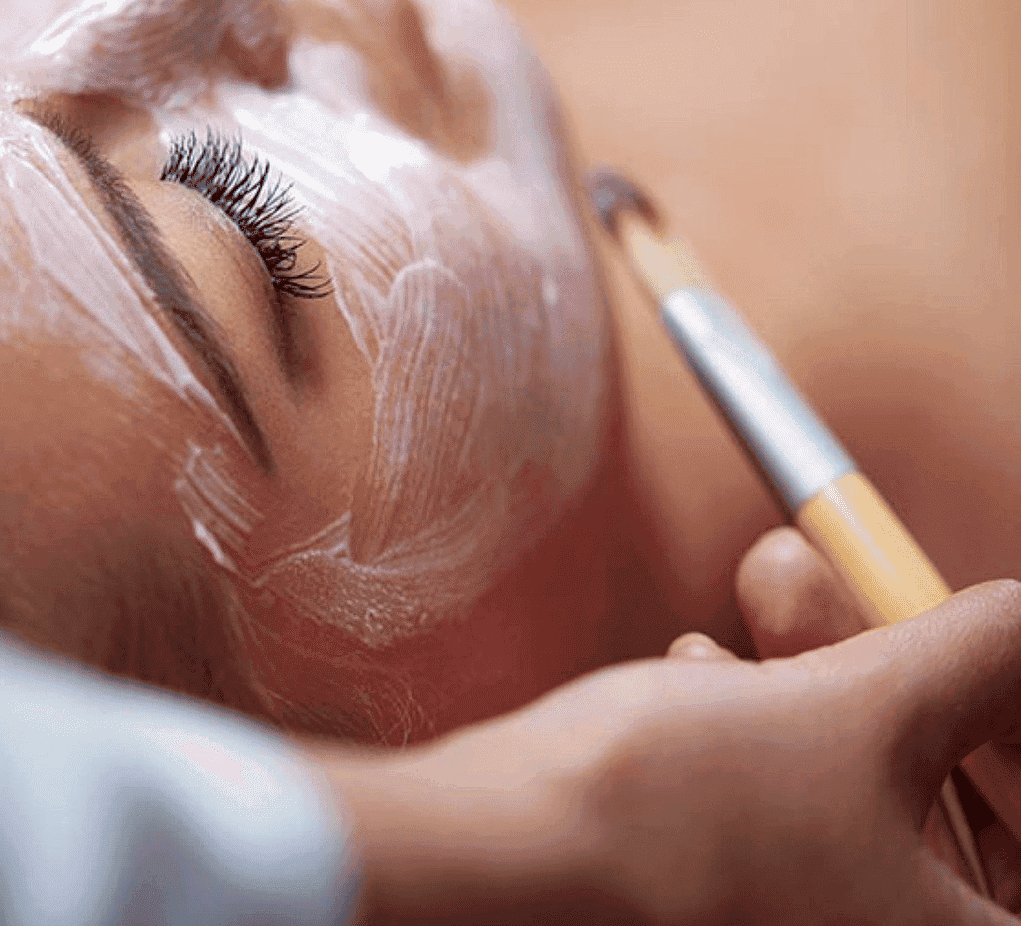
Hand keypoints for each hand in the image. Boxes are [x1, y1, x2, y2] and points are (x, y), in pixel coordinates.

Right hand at [316, 579, 1020, 924]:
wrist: (501, 853)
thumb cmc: (678, 820)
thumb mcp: (857, 710)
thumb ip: (970, 659)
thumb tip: (1019, 623)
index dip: (1017, 736)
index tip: (988, 659)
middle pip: (946, 803)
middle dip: (896, 667)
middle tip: (859, 578)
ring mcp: (798, 925)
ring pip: (853, 788)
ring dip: (815, 671)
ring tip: (762, 590)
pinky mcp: (731, 903)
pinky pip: (789, 803)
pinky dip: (761, 719)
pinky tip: (706, 664)